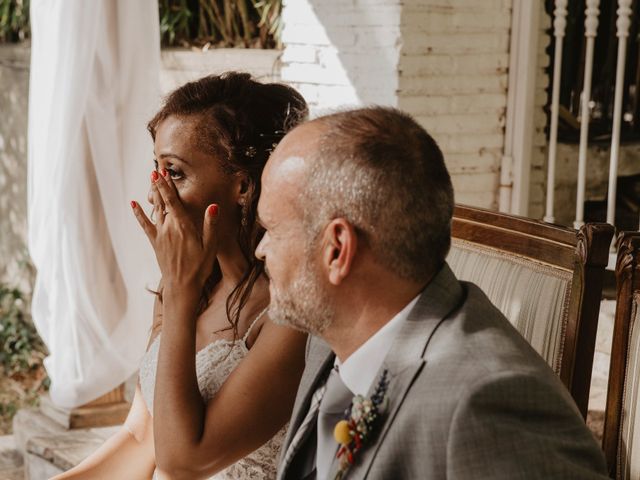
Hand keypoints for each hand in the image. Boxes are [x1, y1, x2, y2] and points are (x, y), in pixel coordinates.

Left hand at [131, 169, 218, 288]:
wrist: (182, 286)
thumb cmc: (199, 267)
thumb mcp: (210, 247)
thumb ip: (210, 226)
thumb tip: (213, 207)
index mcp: (183, 227)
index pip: (174, 201)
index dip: (167, 186)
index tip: (162, 172)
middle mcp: (169, 228)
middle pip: (163, 202)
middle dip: (160, 185)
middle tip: (156, 169)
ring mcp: (160, 235)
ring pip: (155, 210)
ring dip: (153, 194)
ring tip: (151, 179)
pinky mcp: (155, 242)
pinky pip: (145, 225)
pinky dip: (139, 214)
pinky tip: (133, 204)